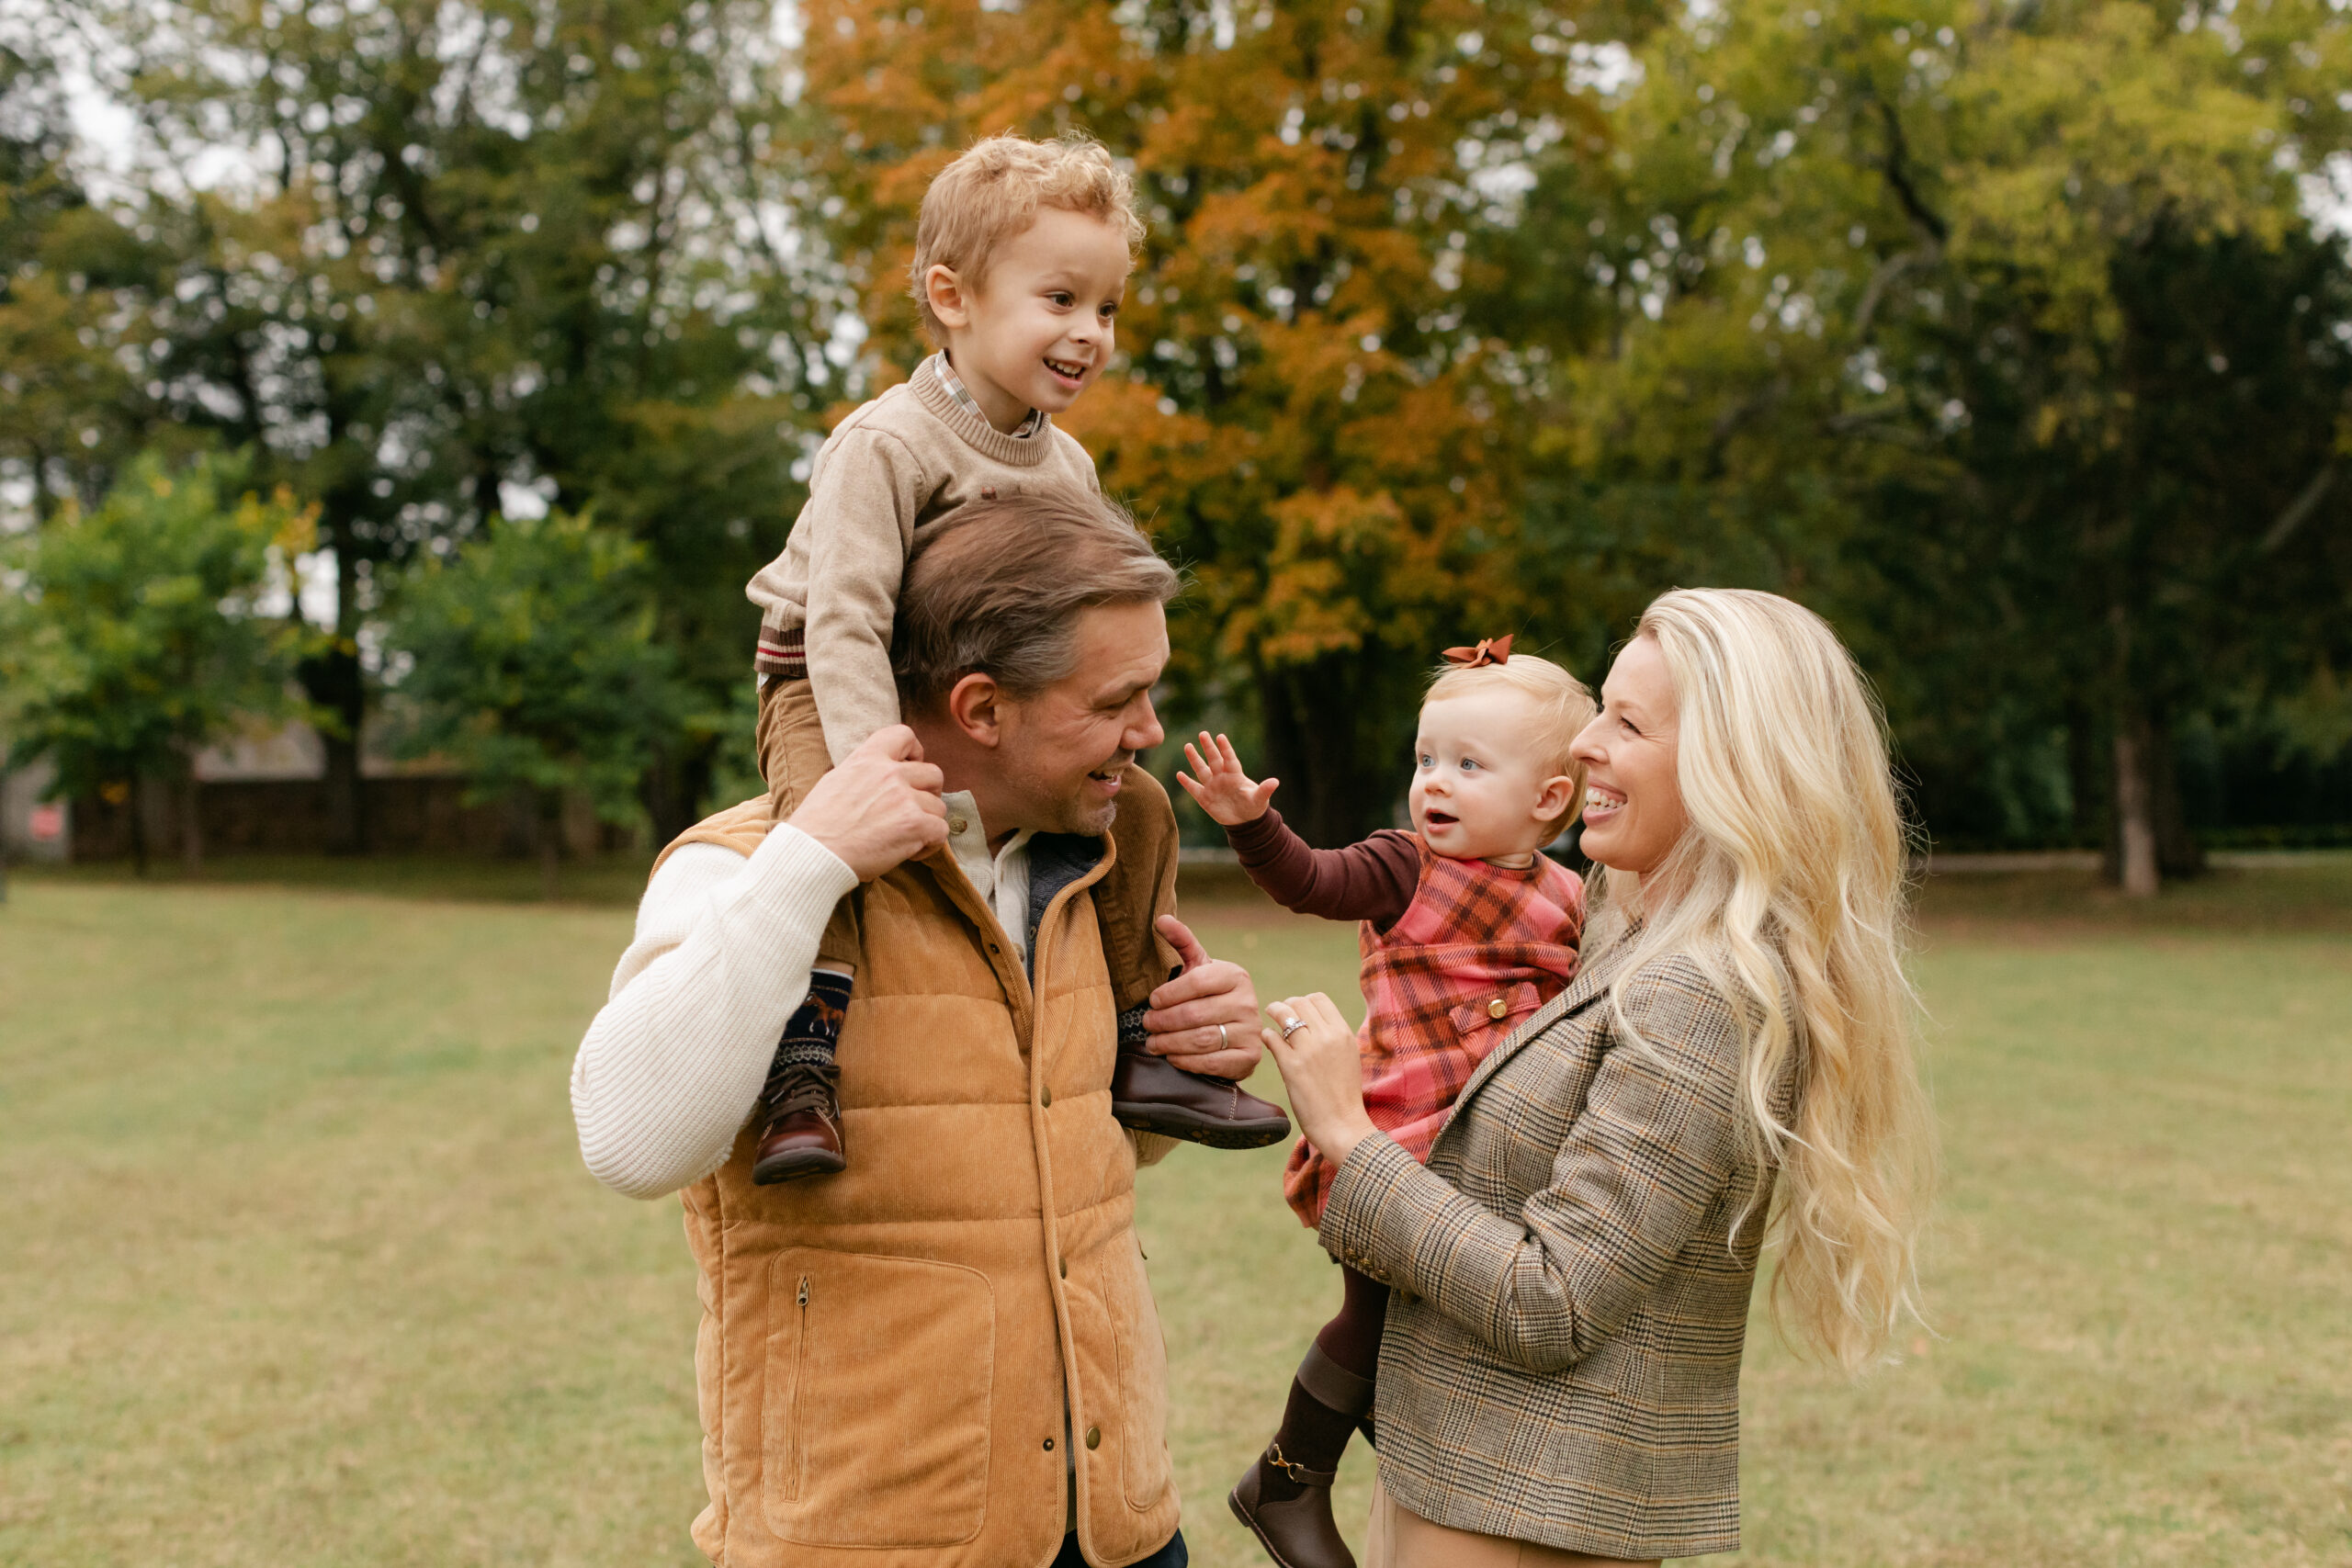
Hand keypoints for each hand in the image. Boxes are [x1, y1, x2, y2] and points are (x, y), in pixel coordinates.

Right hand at [788, 725, 947, 880]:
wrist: (814, 853)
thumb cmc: (817, 826)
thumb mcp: (835, 782)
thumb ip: (863, 774)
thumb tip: (877, 779)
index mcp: (867, 759)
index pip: (904, 735)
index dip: (915, 751)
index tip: (910, 768)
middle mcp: (889, 774)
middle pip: (934, 773)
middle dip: (928, 793)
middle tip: (913, 810)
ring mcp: (904, 798)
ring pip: (938, 806)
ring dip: (927, 823)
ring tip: (905, 837)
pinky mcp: (914, 824)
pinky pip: (941, 831)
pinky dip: (930, 844)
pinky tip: (910, 852)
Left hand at [1140, 914, 1263, 1080]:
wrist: (1234, 1029)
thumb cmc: (1208, 994)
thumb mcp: (1198, 967)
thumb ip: (1182, 942)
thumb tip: (1161, 919)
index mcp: (1236, 975)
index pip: (1198, 981)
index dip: (1169, 993)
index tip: (1152, 1001)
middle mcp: (1248, 1002)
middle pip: (1196, 1013)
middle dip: (1164, 1021)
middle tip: (1147, 1024)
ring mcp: (1251, 1031)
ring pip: (1202, 1039)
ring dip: (1170, 1043)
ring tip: (1153, 1042)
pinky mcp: (1250, 1057)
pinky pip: (1213, 1062)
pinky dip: (1187, 1061)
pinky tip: (1172, 1057)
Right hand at [1175, 732, 1278, 825]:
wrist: (1245, 821)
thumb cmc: (1254, 806)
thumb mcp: (1260, 799)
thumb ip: (1265, 789)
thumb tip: (1276, 782)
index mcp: (1235, 775)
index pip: (1229, 759)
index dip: (1225, 749)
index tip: (1221, 737)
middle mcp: (1222, 777)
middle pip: (1214, 760)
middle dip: (1208, 747)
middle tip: (1203, 733)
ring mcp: (1212, 786)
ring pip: (1202, 770)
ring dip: (1195, 759)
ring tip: (1188, 746)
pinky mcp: (1205, 798)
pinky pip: (1194, 788)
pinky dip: (1187, 782)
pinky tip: (1179, 774)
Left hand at [1261, 993, 1376, 1164]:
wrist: (1343, 1125)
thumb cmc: (1345, 1095)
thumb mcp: (1348, 1057)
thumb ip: (1333, 1038)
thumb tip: (1313, 1022)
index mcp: (1343, 1033)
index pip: (1319, 999)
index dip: (1305, 1002)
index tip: (1298, 1010)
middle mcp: (1327, 1037)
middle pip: (1299, 1003)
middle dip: (1287, 1005)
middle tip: (1279, 1012)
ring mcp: (1308, 1050)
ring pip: (1284, 1014)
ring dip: (1274, 1013)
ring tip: (1270, 1019)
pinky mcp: (1291, 1066)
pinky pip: (1272, 1037)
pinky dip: (1267, 1035)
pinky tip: (1268, 1041)